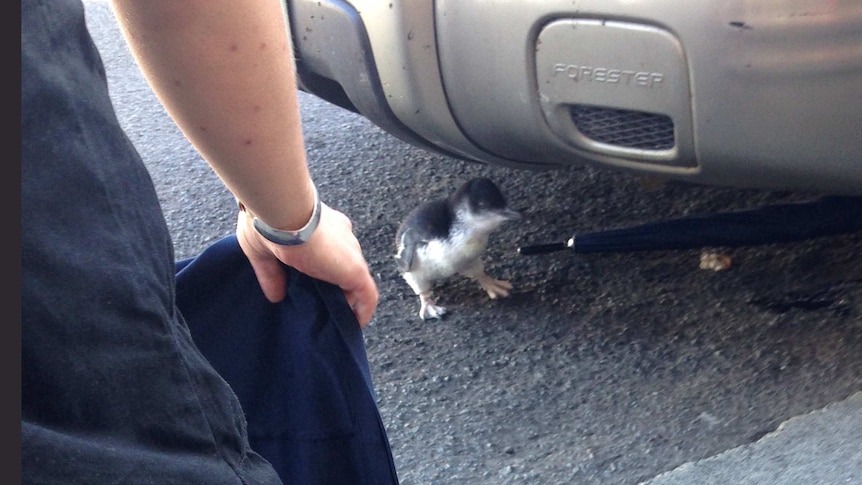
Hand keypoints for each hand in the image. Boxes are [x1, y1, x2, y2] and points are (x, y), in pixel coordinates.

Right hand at [236, 203, 378, 327]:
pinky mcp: (355, 268)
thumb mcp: (263, 252)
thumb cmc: (268, 222)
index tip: (313, 288)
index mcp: (322, 226)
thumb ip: (271, 275)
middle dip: (335, 286)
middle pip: (343, 266)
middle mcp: (341, 236)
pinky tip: (355, 324)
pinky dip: (363, 310)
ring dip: (347, 300)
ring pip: (355, 280)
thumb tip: (275, 297)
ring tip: (336, 320)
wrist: (281, 211)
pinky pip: (367, 295)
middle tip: (321, 308)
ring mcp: (350, 252)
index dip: (323, 270)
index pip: (329, 252)